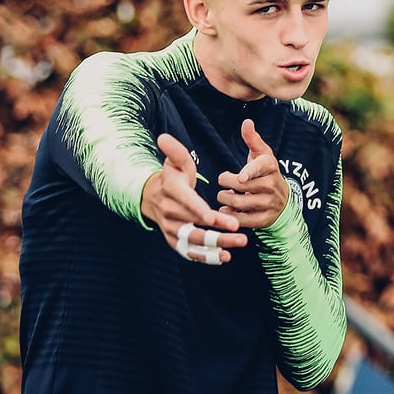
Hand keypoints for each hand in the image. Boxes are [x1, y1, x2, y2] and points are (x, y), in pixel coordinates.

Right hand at [141, 133, 246, 263]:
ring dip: (215, 246)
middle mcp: (170, 212)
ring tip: (237, 245)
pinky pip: (190, 251)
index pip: (186, 201)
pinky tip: (225, 257)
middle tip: (240, 233)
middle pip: (194, 224)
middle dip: (217, 231)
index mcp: (172, 191)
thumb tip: (164, 137)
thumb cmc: (173, 177)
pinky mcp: (174, 240)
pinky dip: (206, 256)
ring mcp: (171, 228)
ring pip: (193, 241)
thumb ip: (176, 151)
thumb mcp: (175, 162)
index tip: (212, 218)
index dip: (198, 210)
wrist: (153, 197)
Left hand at [217, 119, 288, 228]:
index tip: (240, 178)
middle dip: (225, 184)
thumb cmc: (266, 173)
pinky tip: (227, 209)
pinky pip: (242, 219)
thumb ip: (252, 139)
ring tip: (224, 195)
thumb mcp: (262, 154)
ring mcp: (269, 203)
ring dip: (224, 199)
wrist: (283, 201)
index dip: (249, 172)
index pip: (260, 167)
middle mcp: (271, 185)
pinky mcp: (264, 219)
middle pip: (241, 186)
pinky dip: (230, 214)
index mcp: (270, 166)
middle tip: (224, 182)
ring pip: (238, 202)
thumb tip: (247, 122)